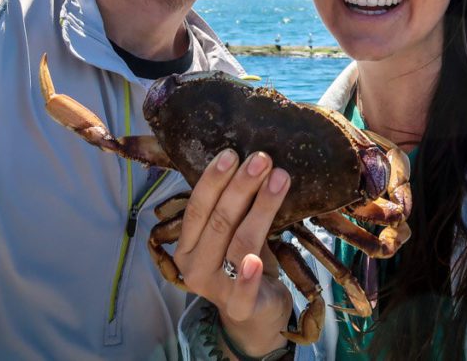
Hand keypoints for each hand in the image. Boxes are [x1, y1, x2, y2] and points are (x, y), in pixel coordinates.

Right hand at [172, 149, 293, 355]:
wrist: (258, 313)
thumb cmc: (245, 262)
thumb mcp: (236, 231)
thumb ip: (236, 207)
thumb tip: (252, 159)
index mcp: (186, 246)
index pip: (197, 207)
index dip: (213, 180)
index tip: (232, 153)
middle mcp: (193, 268)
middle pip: (218, 221)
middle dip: (241, 186)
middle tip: (262, 158)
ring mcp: (214, 289)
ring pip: (239, 243)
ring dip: (261, 208)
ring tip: (280, 178)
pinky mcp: (239, 308)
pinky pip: (242, 292)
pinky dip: (247, 277)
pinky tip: (255, 261)